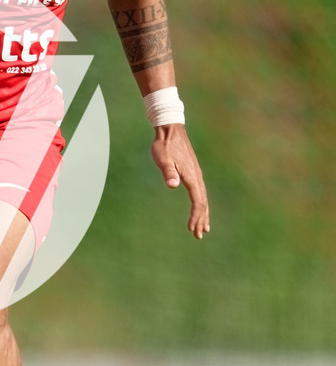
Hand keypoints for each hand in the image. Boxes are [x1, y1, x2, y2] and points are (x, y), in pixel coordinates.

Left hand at [150, 123, 209, 239]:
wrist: (169, 130)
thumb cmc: (164, 145)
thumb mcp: (162, 158)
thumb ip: (167, 171)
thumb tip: (173, 184)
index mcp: (191, 176)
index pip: (197, 201)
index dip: (195, 216)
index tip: (191, 229)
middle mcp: (196, 177)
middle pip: (202, 203)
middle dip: (201, 219)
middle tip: (199, 235)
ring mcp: (196, 175)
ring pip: (203, 198)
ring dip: (203, 214)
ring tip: (203, 228)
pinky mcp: (192, 172)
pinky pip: (199, 192)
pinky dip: (201, 204)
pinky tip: (199, 209)